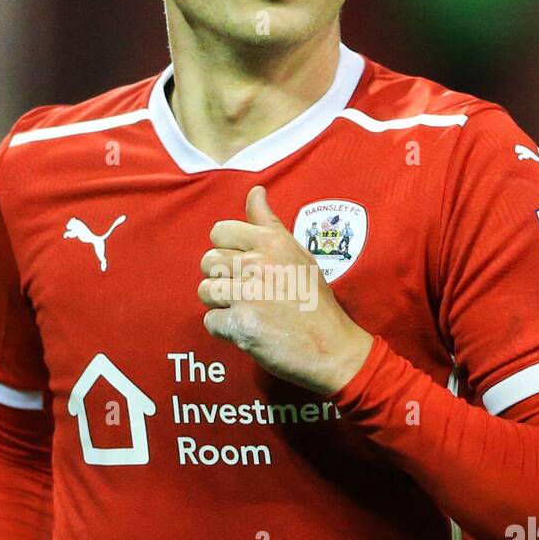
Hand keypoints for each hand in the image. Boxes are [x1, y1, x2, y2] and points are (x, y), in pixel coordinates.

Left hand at [198, 185, 373, 395]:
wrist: (332, 348)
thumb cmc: (315, 301)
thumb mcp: (298, 254)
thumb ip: (269, 224)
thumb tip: (255, 191)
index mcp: (272, 242)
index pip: (220, 231)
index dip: (226, 250)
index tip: (243, 266)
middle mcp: (258, 263)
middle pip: (208, 261)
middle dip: (221, 278)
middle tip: (245, 292)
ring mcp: (249, 295)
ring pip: (205, 291)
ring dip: (220, 304)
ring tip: (245, 311)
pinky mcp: (241, 325)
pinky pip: (211, 321)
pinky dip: (225, 329)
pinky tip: (247, 329)